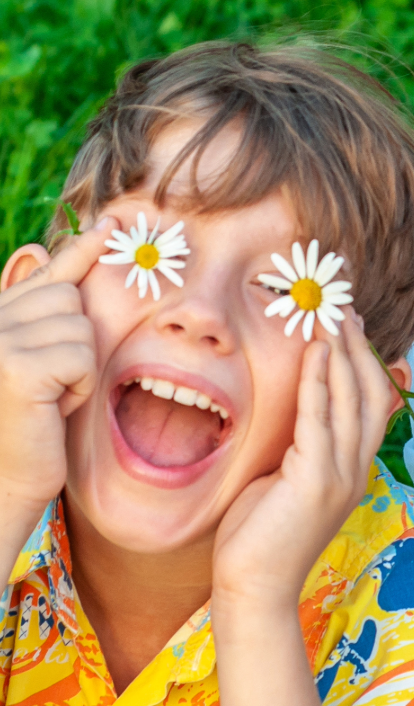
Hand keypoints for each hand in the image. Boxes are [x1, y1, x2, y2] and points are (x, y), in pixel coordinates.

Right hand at [0, 220, 114, 534]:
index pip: (45, 274)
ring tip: (48, 397)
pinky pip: (82, 356)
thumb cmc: (30, 422)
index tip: (110, 224)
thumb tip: (55, 247)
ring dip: (78, 367)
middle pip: (71, 298)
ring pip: (82, 326)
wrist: (6, 481)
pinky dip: (79, 385)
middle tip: (49, 383)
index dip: (81, 249)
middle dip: (75, 342)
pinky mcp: (18, 368)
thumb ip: (46, 312)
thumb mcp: (39, 357)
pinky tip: (51, 408)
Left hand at [211, 312, 399, 613]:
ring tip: (332, 317)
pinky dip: (319, 380)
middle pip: (370, 393)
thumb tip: (295, 405)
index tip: (350, 325)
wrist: (252, 591)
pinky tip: (315, 351)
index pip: (373, 403)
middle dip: (359, 346)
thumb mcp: (286, 479)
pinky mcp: (315, 482)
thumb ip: (300, 443)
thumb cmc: (260, 536)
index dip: (366, 360)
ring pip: (352, 400)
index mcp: (355, 470)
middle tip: (344, 308)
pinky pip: (320, 420)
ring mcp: (341, 477)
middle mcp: (357, 469)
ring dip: (343, 353)